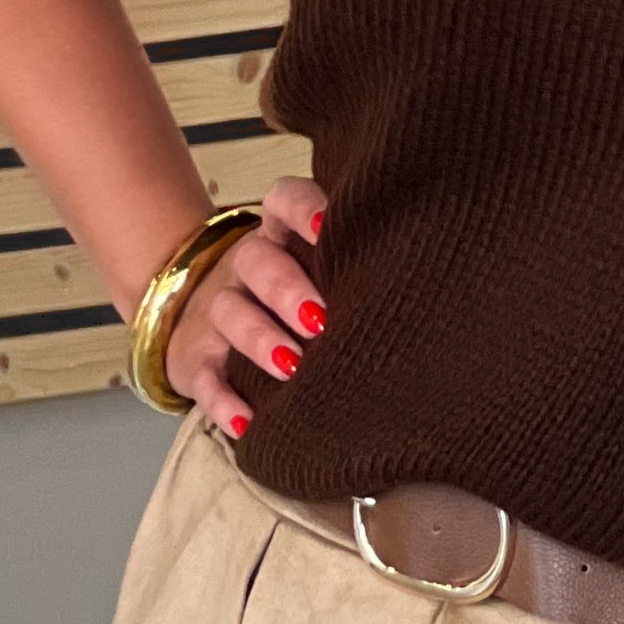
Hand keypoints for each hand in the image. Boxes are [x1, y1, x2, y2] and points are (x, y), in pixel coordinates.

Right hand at [167, 173, 329, 440]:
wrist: (199, 320)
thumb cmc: (291, 301)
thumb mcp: (318, 274)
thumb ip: (352, 272)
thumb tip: (427, 295)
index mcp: (281, 237)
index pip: (284, 202)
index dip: (302, 209)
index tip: (327, 228)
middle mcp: (246, 268)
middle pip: (257, 261)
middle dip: (287, 288)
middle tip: (320, 320)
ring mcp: (218, 312)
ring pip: (230, 313)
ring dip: (259, 339)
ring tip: (291, 367)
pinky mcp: (196, 358)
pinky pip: (204, 377)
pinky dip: (222, 400)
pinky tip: (247, 421)